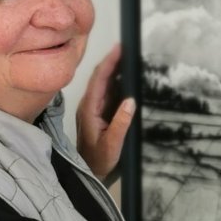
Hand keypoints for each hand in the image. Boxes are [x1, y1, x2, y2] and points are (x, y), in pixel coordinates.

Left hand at [77, 42, 136, 181]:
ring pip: (103, 83)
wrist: (89, 173)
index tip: (120, 48)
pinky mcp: (99, 113)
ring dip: (114, 69)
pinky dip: (116, 81)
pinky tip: (126, 76)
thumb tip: (131, 100)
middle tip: (127, 47)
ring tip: (128, 57)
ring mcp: (93, 108)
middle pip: (100, 77)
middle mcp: (89, 104)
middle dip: (112, 60)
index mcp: (89, 108)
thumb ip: (120, 124)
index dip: (108, 62)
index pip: (98, 80)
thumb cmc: (99, 161)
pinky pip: (107, 92)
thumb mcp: (112, 145)